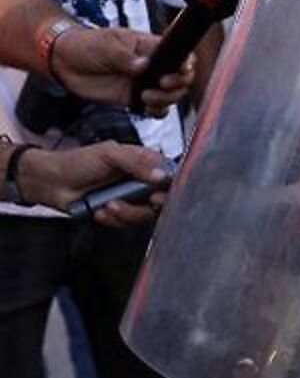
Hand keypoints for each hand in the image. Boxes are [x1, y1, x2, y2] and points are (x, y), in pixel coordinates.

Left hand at [15, 141, 168, 225]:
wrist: (51, 181)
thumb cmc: (77, 161)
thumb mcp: (109, 154)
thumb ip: (136, 162)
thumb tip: (161, 176)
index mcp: (143, 163)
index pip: (170, 176)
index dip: (170, 187)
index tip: (161, 192)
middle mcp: (140, 182)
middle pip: (162, 199)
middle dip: (150, 204)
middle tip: (145, 202)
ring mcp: (130, 199)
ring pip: (145, 215)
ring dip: (128, 213)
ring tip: (108, 205)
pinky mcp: (118, 214)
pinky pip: (126, 223)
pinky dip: (113, 220)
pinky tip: (99, 211)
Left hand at [50, 24, 191, 115]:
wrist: (63, 62)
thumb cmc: (86, 45)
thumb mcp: (105, 45)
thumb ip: (125, 57)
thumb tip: (144, 66)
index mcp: (150, 47)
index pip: (180, 55)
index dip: (186, 64)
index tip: (178, 71)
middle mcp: (153, 66)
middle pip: (181, 78)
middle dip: (177, 85)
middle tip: (161, 84)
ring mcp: (144, 83)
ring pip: (171, 96)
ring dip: (166, 99)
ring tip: (146, 97)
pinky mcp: (133, 98)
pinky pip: (155, 108)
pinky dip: (156, 111)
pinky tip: (145, 108)